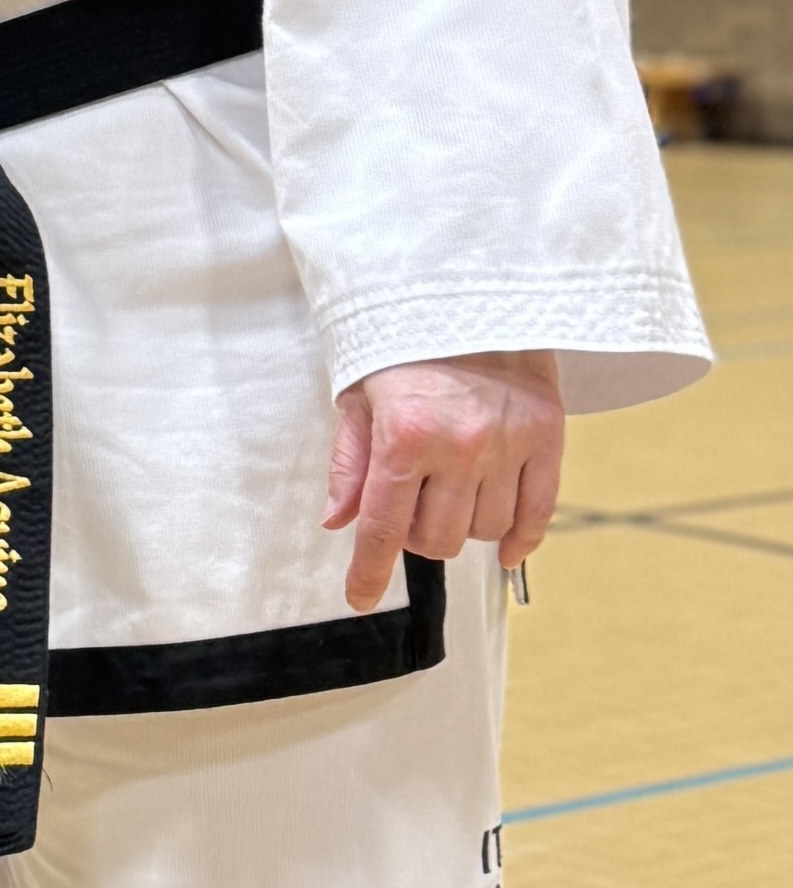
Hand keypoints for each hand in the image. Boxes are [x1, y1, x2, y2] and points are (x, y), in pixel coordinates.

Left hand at [324, 352, 562, 613]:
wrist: (472, 290)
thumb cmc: (405, 343)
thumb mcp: (360, 395)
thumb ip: (351, 463)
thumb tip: (339, 522)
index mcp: (405, 435)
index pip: (384, 529)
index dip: (369, 572)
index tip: (361, 597)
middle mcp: (459, 445)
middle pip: (438, 539)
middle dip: (418, 535)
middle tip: (415, 504)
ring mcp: (508, 442)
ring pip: (485, 530)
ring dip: (464, 525)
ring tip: (455, 489)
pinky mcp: (548, 434)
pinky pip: (538, 513)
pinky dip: (520, 540)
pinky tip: (507, 546)